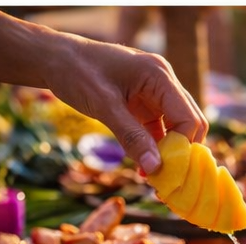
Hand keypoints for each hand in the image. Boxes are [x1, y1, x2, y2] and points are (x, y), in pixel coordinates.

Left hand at [43, 38, 205, 173]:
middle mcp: (163, 82)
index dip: (183, 147)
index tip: (167, 174)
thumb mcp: (105, 106)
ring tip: (154, 180)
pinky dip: (153, 148)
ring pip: (174, 128)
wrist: (57, 59)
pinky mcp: (142, 103)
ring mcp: (154, 93)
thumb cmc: (79, 73)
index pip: (188, 117)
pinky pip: (156, 129)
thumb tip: (155, 168)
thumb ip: (131, 137)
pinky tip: (143, 168)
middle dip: (180, 152)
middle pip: (188, 122)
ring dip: (167, 153)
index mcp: (159, 75)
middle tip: (165, 182)